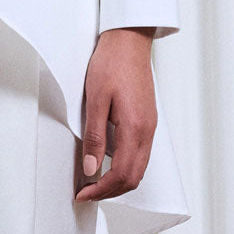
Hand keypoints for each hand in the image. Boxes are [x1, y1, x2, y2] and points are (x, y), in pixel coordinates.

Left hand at [74, 27, 156, 202]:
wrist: (129, 40)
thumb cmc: (112, 63)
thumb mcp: (96, 99)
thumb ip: (94, 137)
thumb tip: (91, 170)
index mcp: (135, 128)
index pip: (122, 175)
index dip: (101, 190)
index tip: (83, 194)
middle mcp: (147, 131)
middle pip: (134, 178)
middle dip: (110, 191)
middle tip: (86, 192)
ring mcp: (150, 126)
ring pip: (139, 168)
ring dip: (118, 180)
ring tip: (94, 180)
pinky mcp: (147, 120)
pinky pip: (140, 153)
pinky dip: (124, 165)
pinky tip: (107, 160)